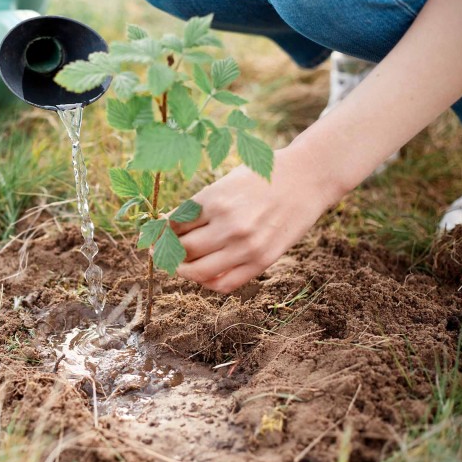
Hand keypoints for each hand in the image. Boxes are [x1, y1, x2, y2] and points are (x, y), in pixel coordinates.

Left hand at [173, 146, 341, 292]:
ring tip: (180, 265)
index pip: (172, 225)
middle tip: (163, 251)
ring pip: (197, 271)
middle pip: (182, 249)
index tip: (155, 236)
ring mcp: (245, 246)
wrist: (306, 179)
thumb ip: (198, 206)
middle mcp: (227, 224)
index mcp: (214, 199)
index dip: (159, 233)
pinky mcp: (261, 261)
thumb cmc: (261, 177)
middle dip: (167, 251)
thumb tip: (166, 226)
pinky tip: (204, 275)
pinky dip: (208, 283)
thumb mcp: (225, 182)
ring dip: (183, 270)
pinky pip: (224, 284)